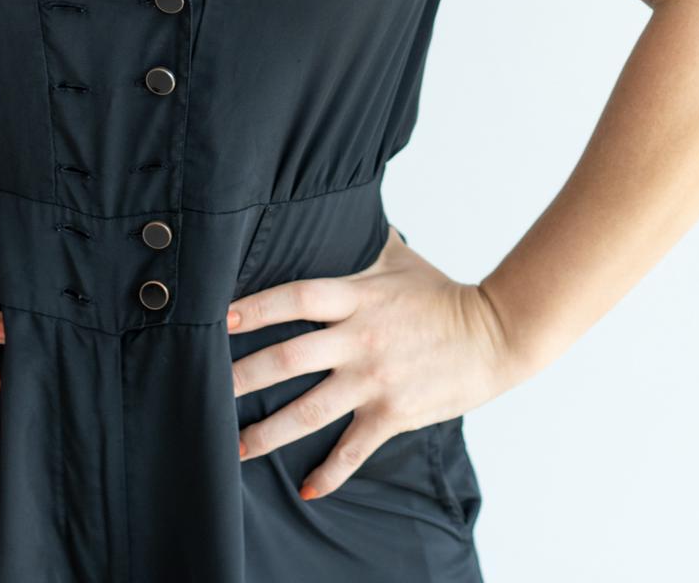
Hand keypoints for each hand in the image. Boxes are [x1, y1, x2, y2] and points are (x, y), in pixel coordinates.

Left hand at [227, 225, 522, 500]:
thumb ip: (361, 242)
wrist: (498, 335)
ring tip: (232, 446)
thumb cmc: (444, 296)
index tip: (216, 318)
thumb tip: (333, 208)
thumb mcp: (400, 260)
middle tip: (200, 389)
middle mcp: (360, 340)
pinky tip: (306, 491)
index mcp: (358, 297)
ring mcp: (375, 380)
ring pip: (309, 410)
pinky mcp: (394, 415)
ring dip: (267, 432)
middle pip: (288, 358)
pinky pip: (354, 449)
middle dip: (241, 377)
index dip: (255, 307)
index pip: (296, 298)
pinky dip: (330, 474)